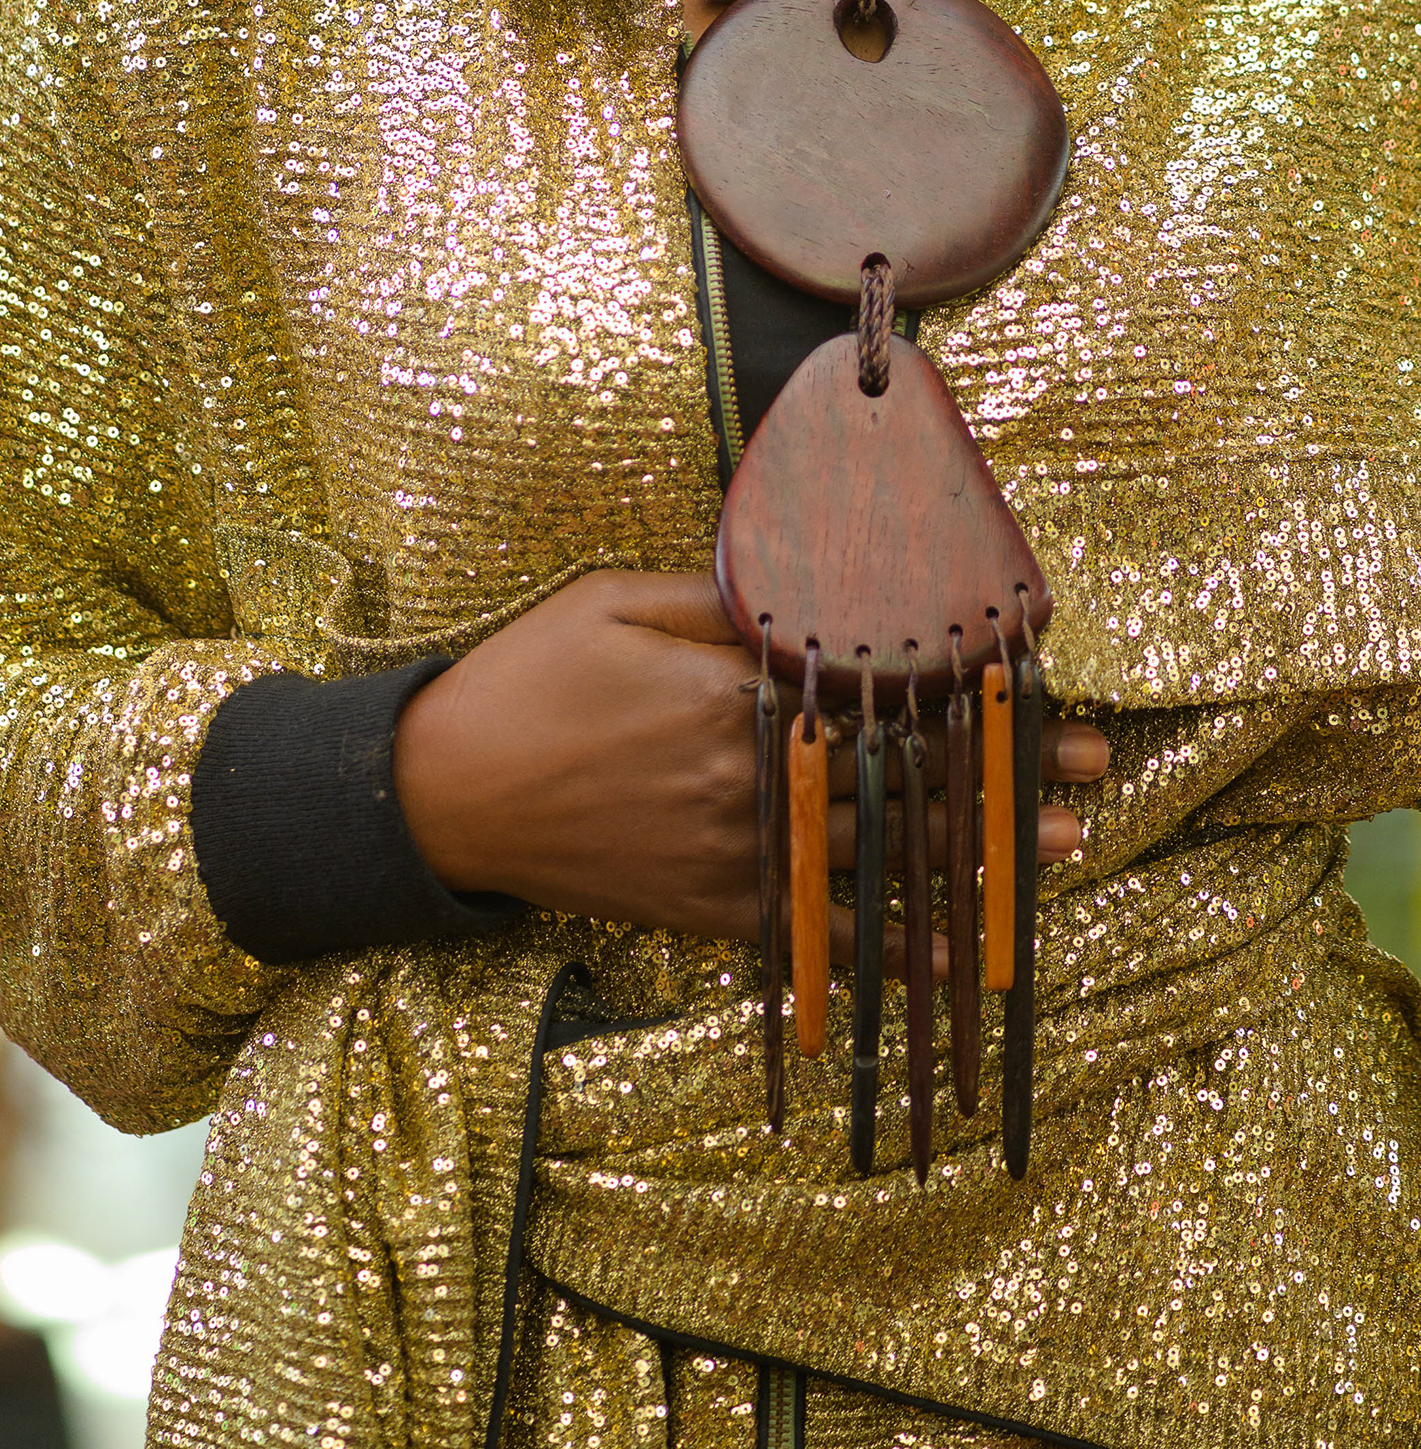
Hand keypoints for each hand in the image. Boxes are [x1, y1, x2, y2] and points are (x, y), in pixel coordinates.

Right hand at [391, 569, 1108, 955]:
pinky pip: (819, 931)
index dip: (964, 690)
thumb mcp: (613, 601)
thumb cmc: (524, 679)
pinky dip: (892, 944)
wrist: (442, 798)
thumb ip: (716, 596)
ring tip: (1060, 848)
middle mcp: (745, 784)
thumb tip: (805, 583)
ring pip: (875, 857)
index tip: (1039, 684)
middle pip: (897, 778)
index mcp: (727, 696)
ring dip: (976, 853)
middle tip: (1091, 767)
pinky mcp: (706, 909)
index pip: (872, 692)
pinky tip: (954, 950)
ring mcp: (729, 857)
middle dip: (1001, 773)